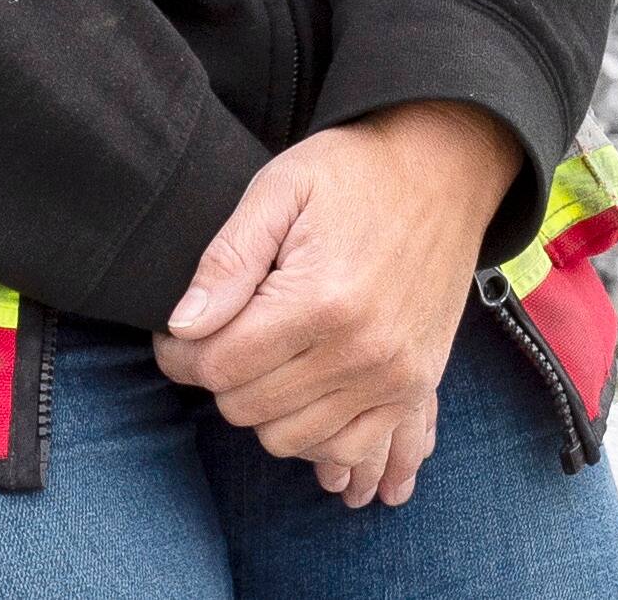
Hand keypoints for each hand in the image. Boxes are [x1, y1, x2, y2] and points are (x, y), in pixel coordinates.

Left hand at [149, 102, 519, 509]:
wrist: (442, 171)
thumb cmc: (353, 172)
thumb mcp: (278, 189)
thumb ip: (227, 259)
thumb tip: (184, 326)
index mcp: (319, 299)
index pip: (220, 365)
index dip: (180, 356)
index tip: (176, 337)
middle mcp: (361, 352)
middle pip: (248, 407)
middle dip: (217, 377)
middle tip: (218, 339)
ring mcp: (393, 377)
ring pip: (290, 438)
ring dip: (260, 407)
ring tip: (259, 359)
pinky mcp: (416, 387)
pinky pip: (349, 446)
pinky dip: (312, 435)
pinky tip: (297, 394)